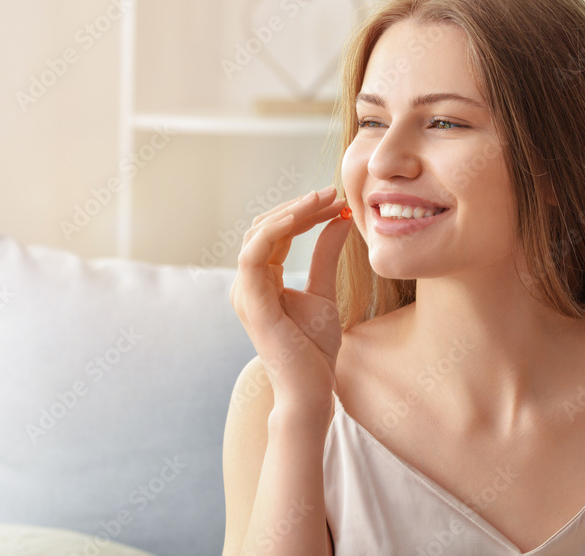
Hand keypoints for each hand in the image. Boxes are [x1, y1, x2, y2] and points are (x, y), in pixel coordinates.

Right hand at [230, 185, 352, 410]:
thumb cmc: (315, 350)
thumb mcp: (324, 292)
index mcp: (261, 281)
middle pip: (264, 228)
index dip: (303, 212)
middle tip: (331, 193)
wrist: (311, 390)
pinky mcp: (252, 301)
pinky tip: (303, 217)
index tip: (334, 200)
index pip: (276, 234)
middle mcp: (247, 283)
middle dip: (298, 207)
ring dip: (291, 213)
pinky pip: (255, 254)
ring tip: (324, 200)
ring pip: (257, 235)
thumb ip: (326, 255)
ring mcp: (245, 292)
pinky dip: (276, 231)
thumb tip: (339, 219)